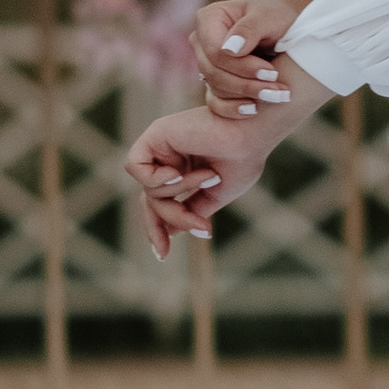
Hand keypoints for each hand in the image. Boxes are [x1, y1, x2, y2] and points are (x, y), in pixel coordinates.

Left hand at [126, 107, 271, 261]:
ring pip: (148, 189)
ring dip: (178, 192)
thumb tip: (169, 231)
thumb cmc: (242, 159)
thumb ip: (190, 210)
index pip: (160, 202)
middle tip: (187, 235)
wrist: (252, 134)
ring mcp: (161, 145)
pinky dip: (157, 179)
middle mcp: (169, 157)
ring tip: (208, 177)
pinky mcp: (154, 133)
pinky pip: (136, 168)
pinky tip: (178, 173)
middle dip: (163, 220)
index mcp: (185, 169)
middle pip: (150, 199)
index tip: (162, 254)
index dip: (157, 228)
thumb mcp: (215, 195)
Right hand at [191, 0, 345, 110]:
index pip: (215, 52)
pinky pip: (215, 101)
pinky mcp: (213, 80)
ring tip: (277, 96)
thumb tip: (229, 50)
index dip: (241, 66)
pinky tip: (254, 109)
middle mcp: (201, 41)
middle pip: (214, 72)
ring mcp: (205, 62)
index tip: (271, 73)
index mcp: (209, 19)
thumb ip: (249, 29)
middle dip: (247, 84)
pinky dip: (233, 108)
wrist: (287, 27)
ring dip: (247, 96)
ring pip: (216, 88)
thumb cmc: (277, 16)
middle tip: (278, 90)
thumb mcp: (269, 17)